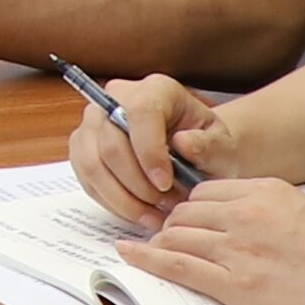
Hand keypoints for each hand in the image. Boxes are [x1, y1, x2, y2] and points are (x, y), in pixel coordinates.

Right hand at [70, 71, 228, 222]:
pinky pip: (87, 179)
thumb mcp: (222, 148)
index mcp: (156, 90)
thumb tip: (184, 143)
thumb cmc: (206, 148)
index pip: (140, 112)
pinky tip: (138, 212)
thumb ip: (209, 146)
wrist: (192, 153)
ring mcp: (94, 122)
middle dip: (138, 184)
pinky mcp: (82, 148)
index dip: (149, 152)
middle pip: (111, 143)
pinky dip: (112, 202)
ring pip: (93, 164)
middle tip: (165, 205)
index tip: (166, 183)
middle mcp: (117, 98)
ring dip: (123, 198)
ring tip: (153, 214)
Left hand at [113, 177, 304, 304]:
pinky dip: (147, 260)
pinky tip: (128, 255)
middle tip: (164, 240)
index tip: (181, 220)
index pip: (205, 192)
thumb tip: (233, 215)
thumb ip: (266, 208)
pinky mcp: (239, 285)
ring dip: (159, 244)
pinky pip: (178, 267)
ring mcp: (241, 249)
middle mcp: (248, 213)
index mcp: (267, 190)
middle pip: (185, 213)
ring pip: (176, 237)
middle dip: (171, 227)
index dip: (189, 208)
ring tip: (146, 250)